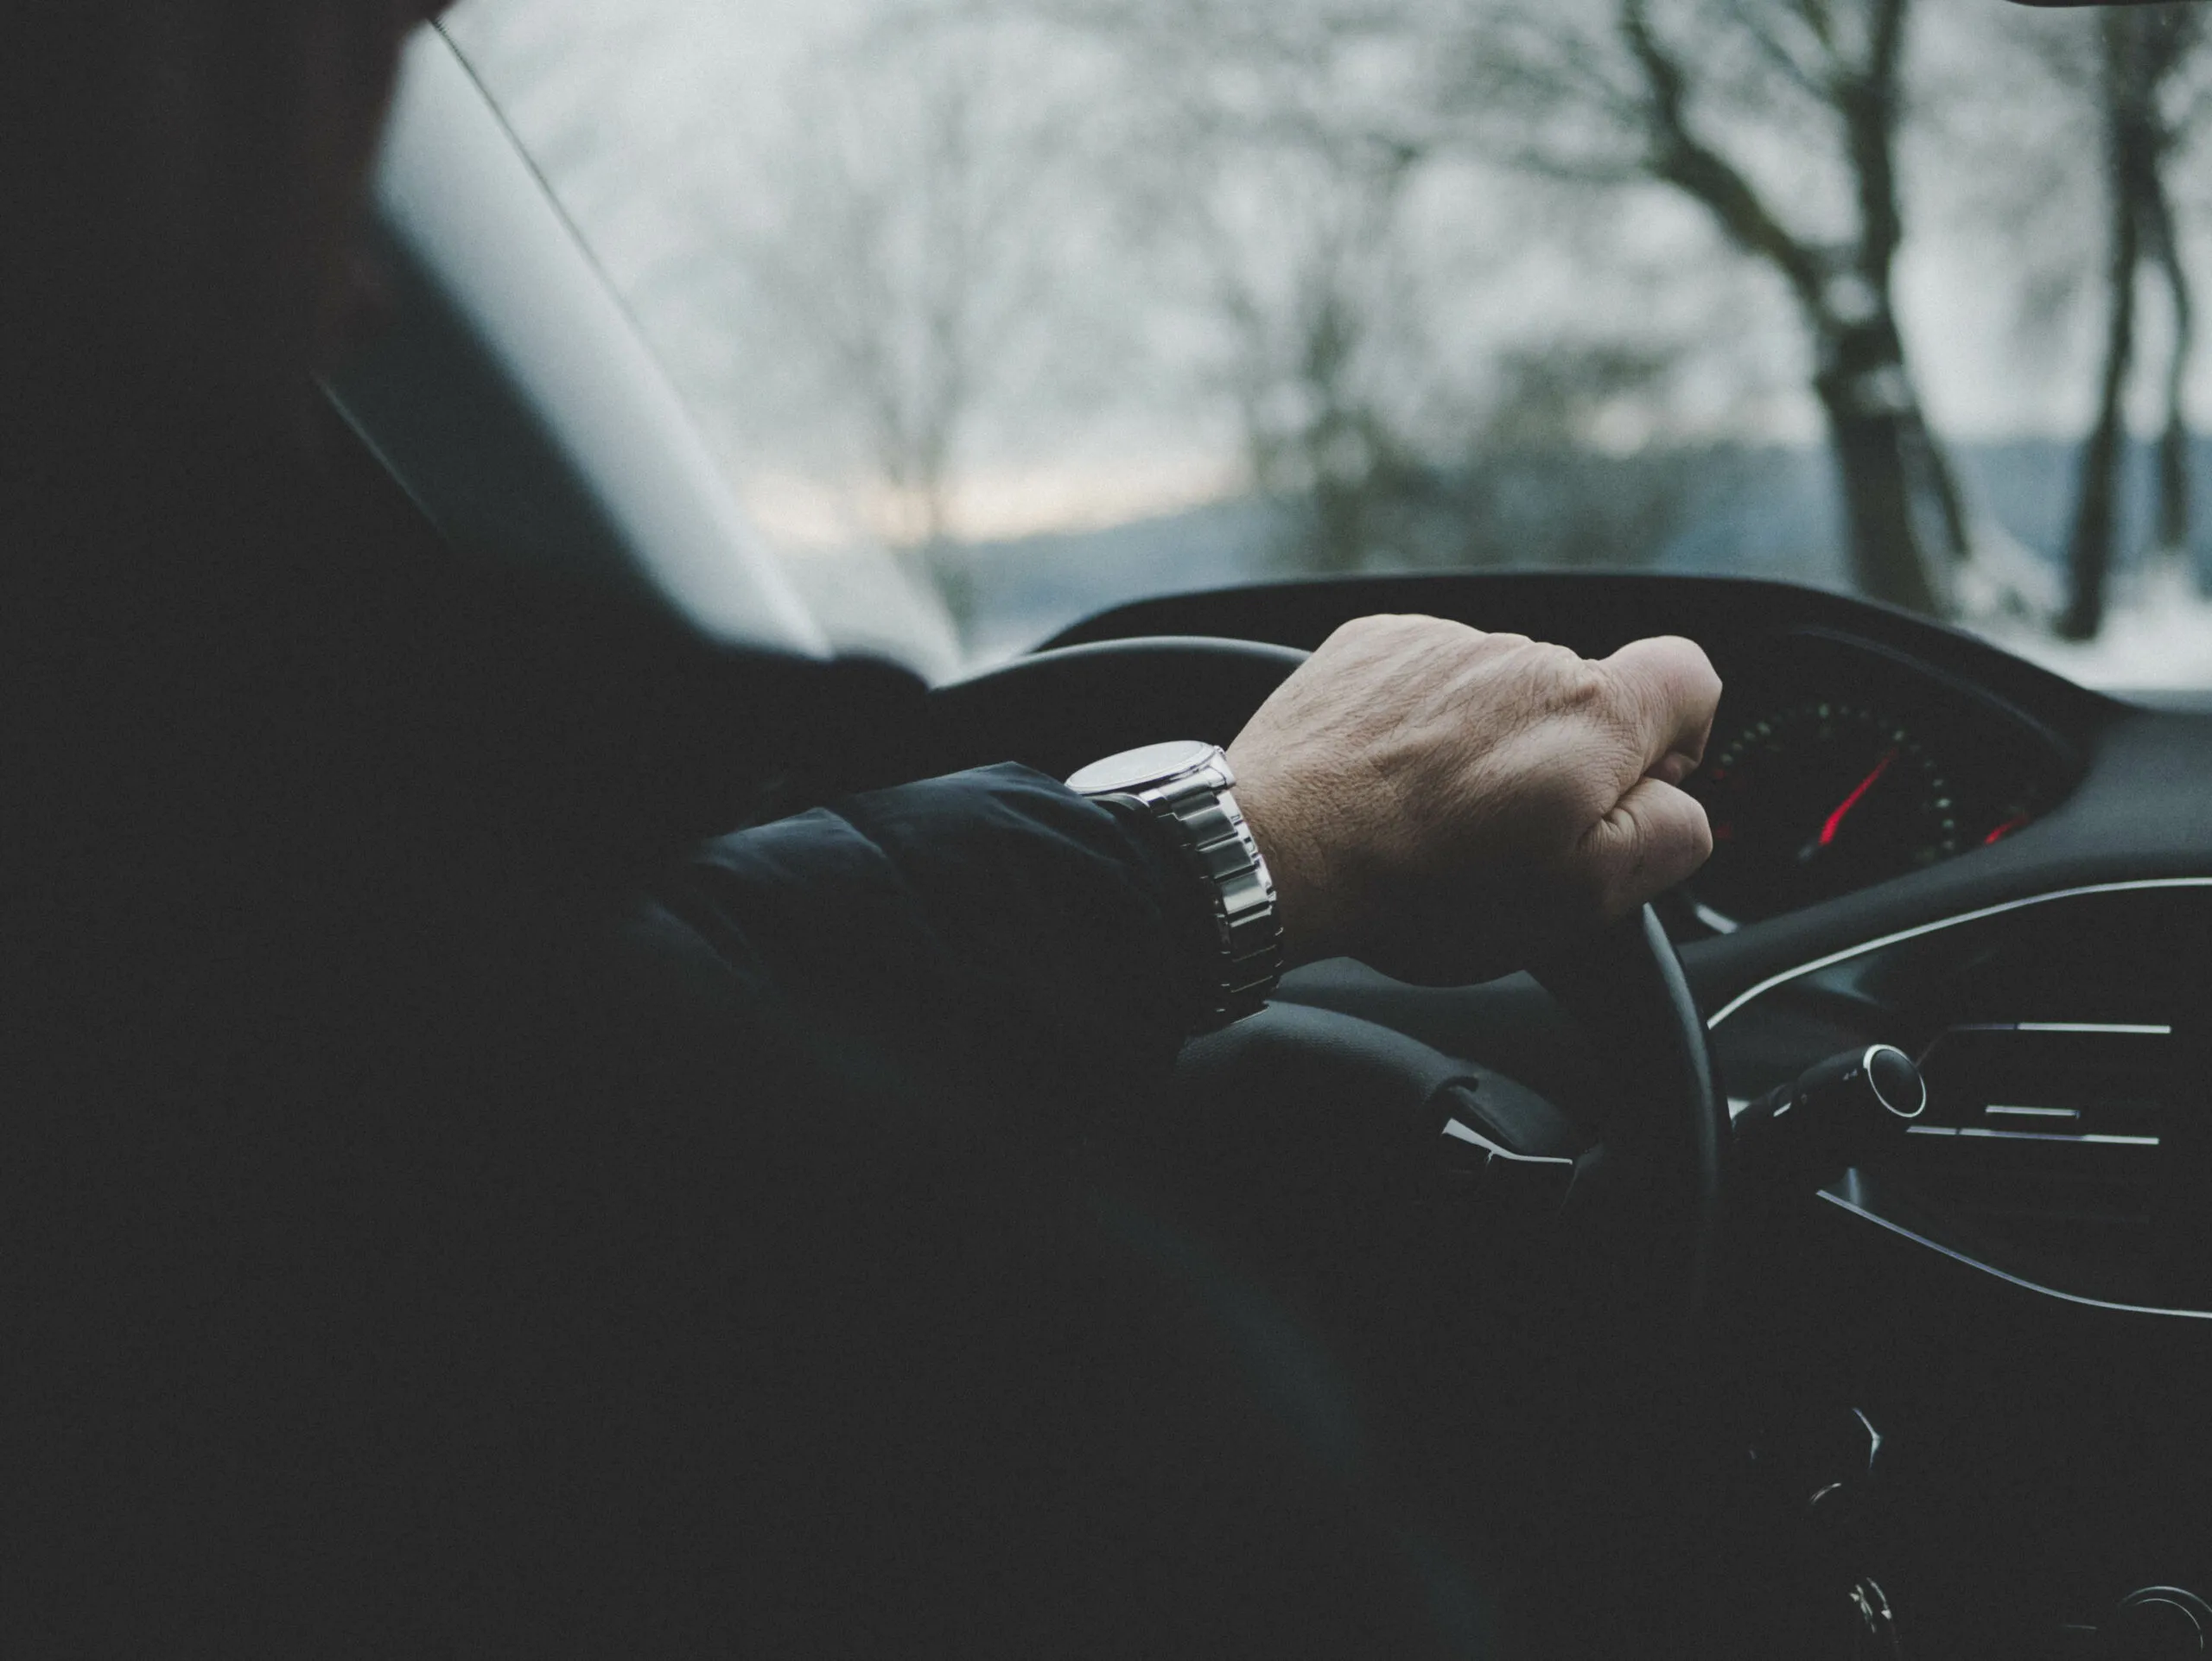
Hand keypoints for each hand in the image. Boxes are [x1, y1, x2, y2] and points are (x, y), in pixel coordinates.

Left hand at [1227, 615, 1720, 984]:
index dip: (1678, 739)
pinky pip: (1425, 678)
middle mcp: (1522, 655)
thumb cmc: (1423, 883)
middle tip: (1504, 835)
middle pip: (1581, 697)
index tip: (1631, 788)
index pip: (1690, 677)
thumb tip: (1680, 803)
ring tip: (1429, 813)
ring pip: (1498, 691)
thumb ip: (1668, 836)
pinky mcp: (1372, 644)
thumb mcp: (1582, 897)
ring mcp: (1441, 642)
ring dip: (1482, 742)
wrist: (1279, 849)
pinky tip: (1387, 779)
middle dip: (1562, 759)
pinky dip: (1417, 721)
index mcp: (1591, 712)